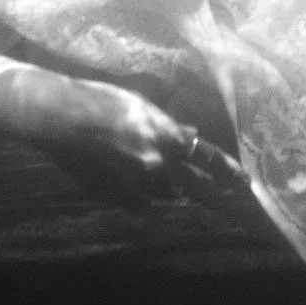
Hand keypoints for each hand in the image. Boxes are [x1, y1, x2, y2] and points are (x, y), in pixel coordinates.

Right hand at [34, 76, 269, 234]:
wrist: (61, 118)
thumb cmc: (102, 103)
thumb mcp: (142, 106)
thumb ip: (169, 126)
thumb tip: (192, 133)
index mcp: (164, 136)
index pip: (205, 157)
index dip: (226, 170)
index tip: (244, 181)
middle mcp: (154, 164)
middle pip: (192, 187)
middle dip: (212, 193)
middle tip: (230, 199)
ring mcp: (133, 184)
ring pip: (165, 195)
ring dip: (170, 189)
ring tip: (165, 179)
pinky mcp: (115, 197)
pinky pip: (140, 201)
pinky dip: (143, 194)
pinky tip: (130, 177)